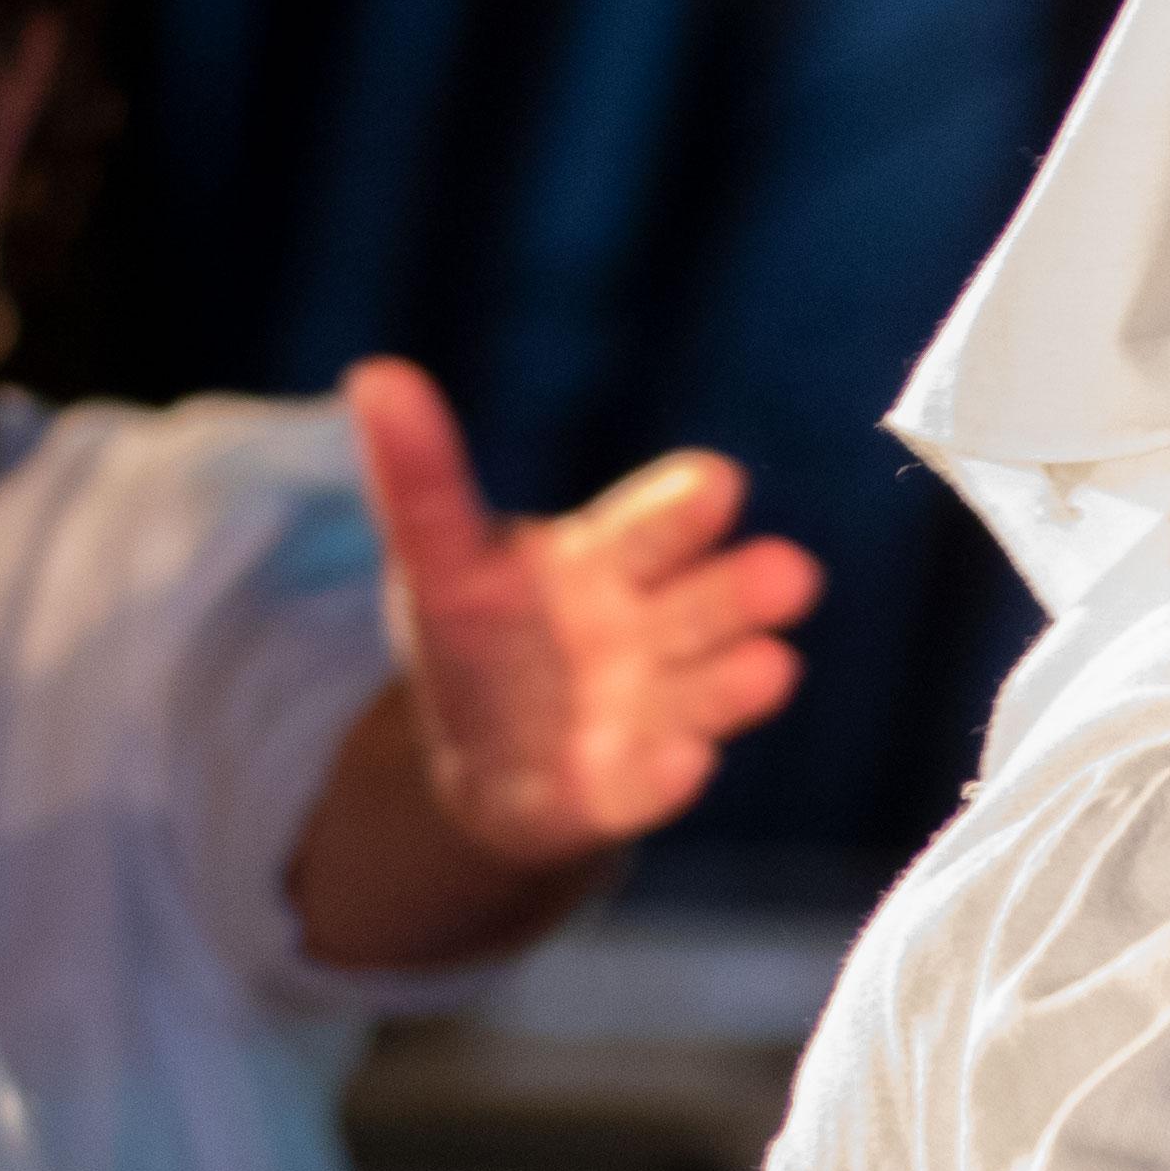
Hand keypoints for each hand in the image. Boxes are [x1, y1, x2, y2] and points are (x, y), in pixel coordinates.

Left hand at [350, 356, 820, 866]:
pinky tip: (687, 763)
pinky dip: (666, 778)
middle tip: (792, 573)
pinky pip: (643, 790)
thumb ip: (420, 482)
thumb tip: (377, 374)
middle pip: (705, 606)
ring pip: (701, 696)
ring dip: (734, 685)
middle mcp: (651, 636)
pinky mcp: (616, 796)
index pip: (659, 526)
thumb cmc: (481, 638)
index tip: (717, 483)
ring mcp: (647, 717)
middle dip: (745, 593)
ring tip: (773, 669)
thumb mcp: (439, 561)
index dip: (685, 507)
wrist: (482, 761)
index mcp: (612, 562)